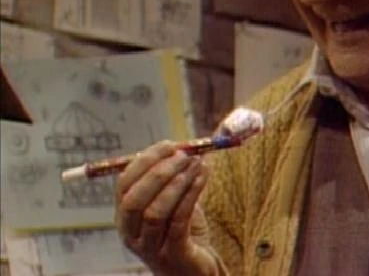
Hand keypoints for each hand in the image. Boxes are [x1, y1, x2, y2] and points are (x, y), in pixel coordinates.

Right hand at [115, 141, 218, 275]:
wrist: (195, 270)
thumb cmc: (183, 232)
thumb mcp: (173, 203)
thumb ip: (171, 179)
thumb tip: (184, 146)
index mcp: (125, 217)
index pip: (124, 184)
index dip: (145, 161)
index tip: (169, 145)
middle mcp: (131, 233)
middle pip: (135, 199)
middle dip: (159, 172)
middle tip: (183, 155)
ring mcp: (149, 247)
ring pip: (155, 212)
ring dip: (177, 183)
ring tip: (196, 164)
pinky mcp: (172, 254)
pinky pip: (178, 221)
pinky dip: (192, 194)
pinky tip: (204, 177)